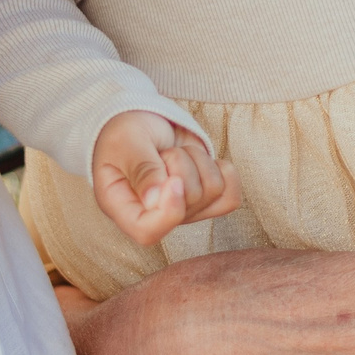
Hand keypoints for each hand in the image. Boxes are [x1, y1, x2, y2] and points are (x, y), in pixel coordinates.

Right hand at [91, 109, 240, 246]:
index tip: (174, 180)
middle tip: (162, 153)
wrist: (143, 122)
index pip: (147, 232)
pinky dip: (223, 170)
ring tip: (174, 153)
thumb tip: (155, 200)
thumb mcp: (126, 143)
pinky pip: (231, 195)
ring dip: (198, 161)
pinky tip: (202, 161)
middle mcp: (155, 216)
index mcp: (123, 209)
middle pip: (190, 202)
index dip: (169, 212)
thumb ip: (141, 169)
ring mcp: (183, 210)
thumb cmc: (125, 133)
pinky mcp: (205, 200)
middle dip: (182, 164)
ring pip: (213, 192)